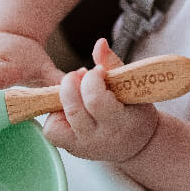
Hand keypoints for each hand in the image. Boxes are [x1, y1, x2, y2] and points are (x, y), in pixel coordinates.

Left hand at [42, 38, 158, 162]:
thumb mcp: (132, 87)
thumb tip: (99, 43)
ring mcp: (81, 146)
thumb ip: (113, 65)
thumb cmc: (136, 112)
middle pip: (72, 109)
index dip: (92, 79)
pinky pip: (51, 131)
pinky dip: (55, 116)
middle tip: (80, 76)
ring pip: (55, 124)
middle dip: (71, 84)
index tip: (98, 71)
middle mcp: (97, 139)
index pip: (95, 100)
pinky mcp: (70, 148)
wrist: (138, 145)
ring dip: (61, 101)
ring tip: (76, 94)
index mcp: (119, 123)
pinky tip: (70, 107)